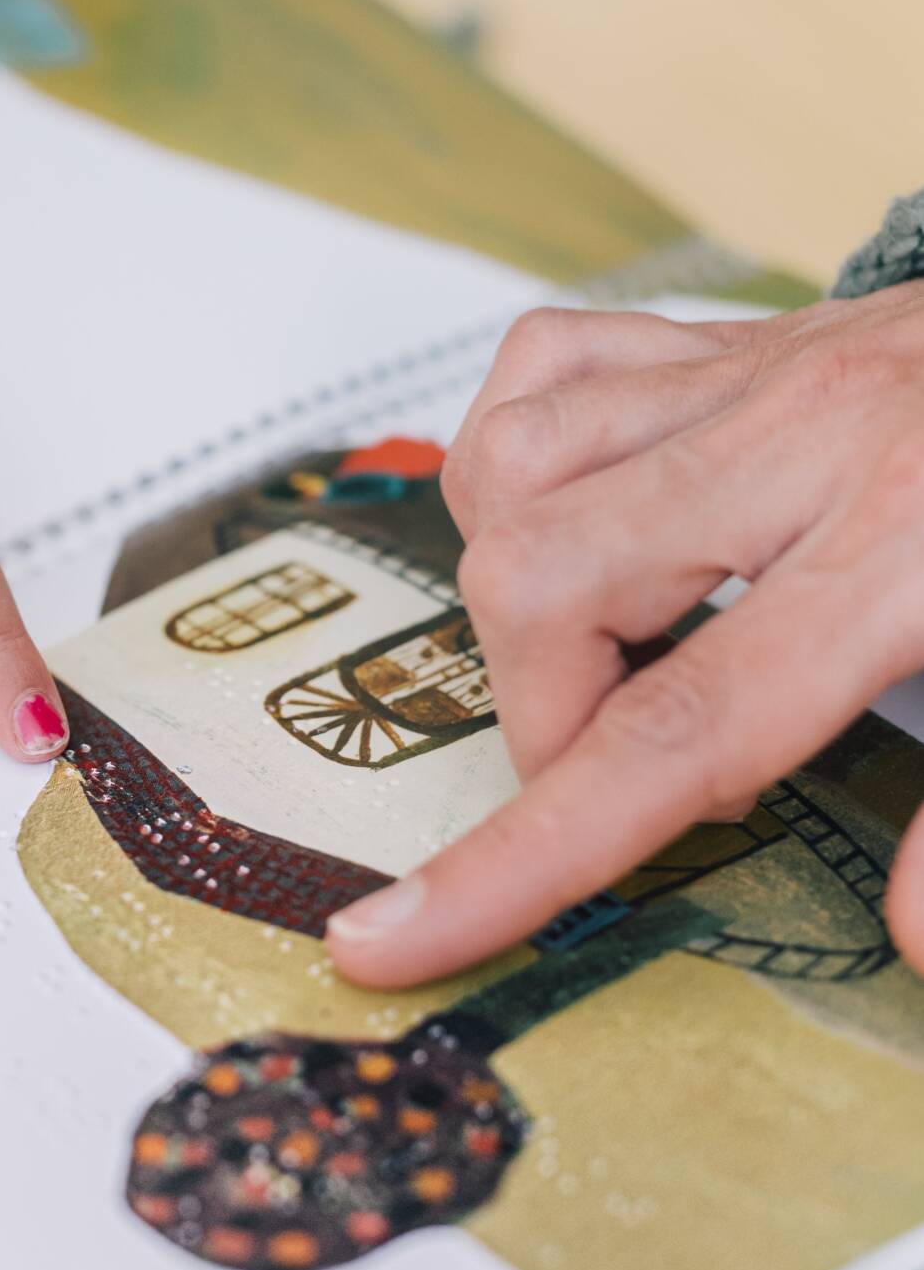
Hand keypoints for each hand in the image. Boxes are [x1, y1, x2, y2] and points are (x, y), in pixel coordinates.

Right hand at [325, 286, 923, 983]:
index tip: (397, 936)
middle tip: (624, 759)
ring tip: (606, 647)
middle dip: (542, 713)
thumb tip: (909, 939)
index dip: (524, 858)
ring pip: (516, 467)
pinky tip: (582, 516)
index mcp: (905, 548)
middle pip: (547, 585)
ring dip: (520, 587)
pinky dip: (520, 452)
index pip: (674, 734)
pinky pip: (547, 364)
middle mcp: (801, 442)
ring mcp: (754, 371)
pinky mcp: (735, 330)